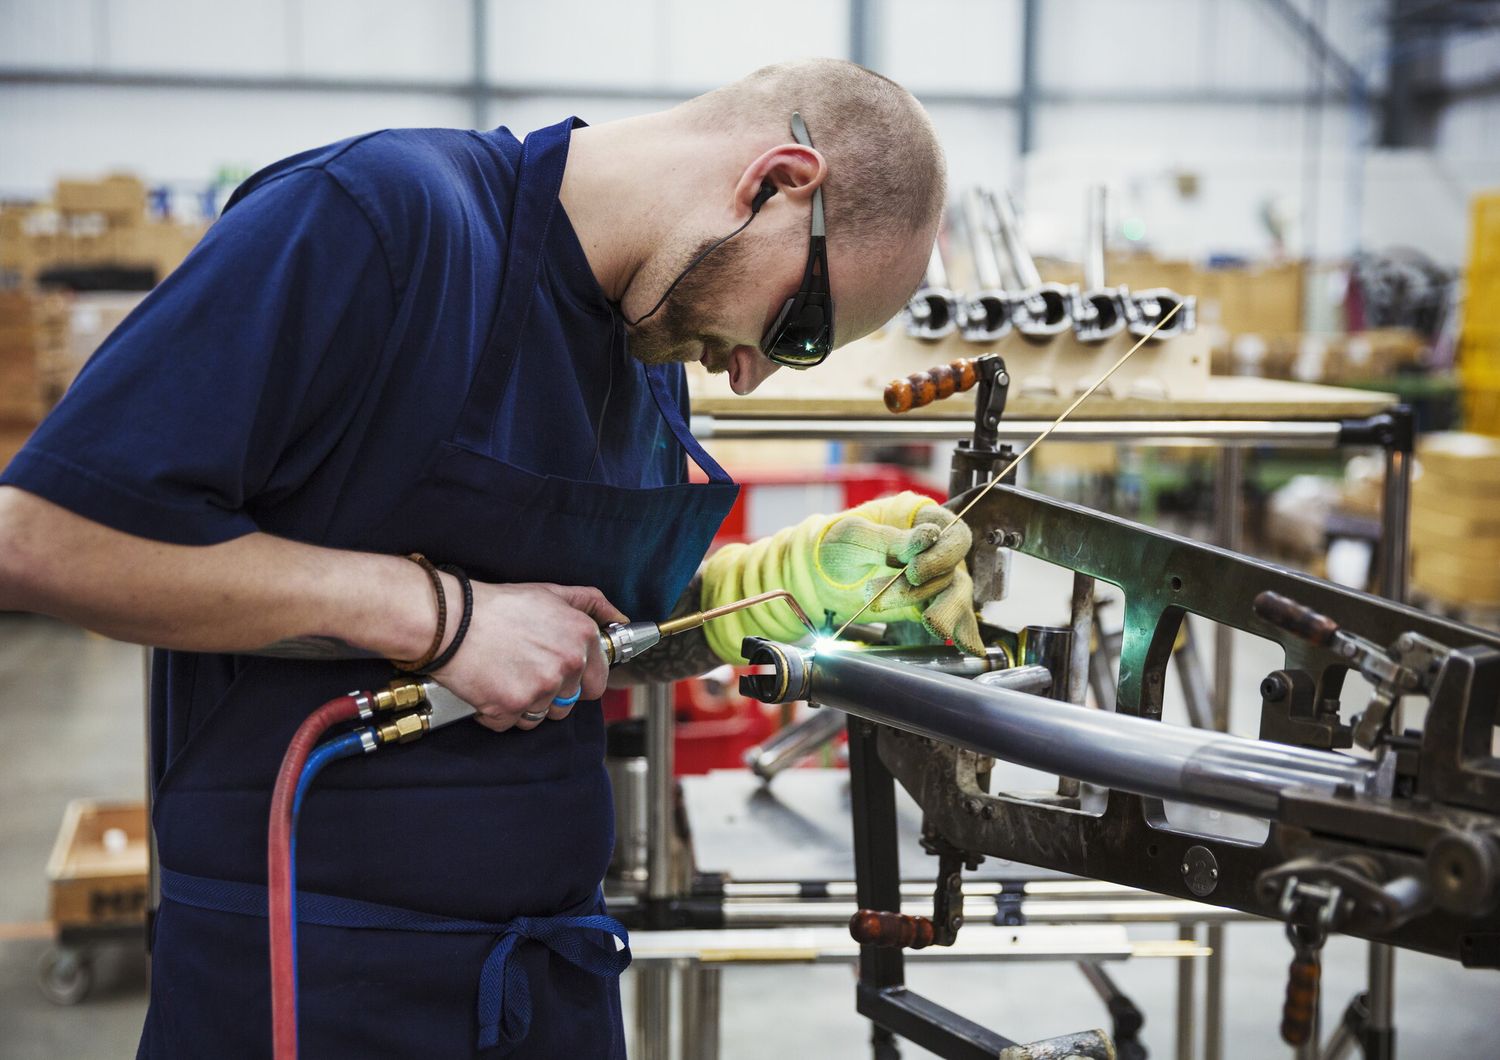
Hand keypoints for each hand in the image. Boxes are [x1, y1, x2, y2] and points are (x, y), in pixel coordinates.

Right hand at [431, 582, 626, 732]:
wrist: (450, 620)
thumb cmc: (496, 606)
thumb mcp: (550, 593)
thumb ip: (590, 603)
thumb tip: (620, 617)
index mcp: (582, 637)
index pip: (597, 682)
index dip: (575, 680)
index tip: (557, 673)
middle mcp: (567, 664)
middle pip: (568, 704)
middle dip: (549, 695)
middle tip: (523, 670)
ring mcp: (541, 688)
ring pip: (540, 716)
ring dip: (523, 704)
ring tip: (504, 674)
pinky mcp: (512, 707)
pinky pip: (510, 723)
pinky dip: (497, 711)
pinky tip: (488, 685)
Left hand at [701, 492, 983, 660]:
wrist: (809, 582)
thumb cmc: (829, 548)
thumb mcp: (855, 537)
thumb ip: (894, 540)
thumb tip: (930, 537)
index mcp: (920, 524)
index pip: (954, 535)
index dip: (942, 554)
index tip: (913, 570)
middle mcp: (932, 554)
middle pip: (956, 571)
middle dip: (933, 590)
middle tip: (905, 602)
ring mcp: (929, 584)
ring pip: (955, 598)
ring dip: (946, 614)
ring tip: (934, 628)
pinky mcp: (922, 612)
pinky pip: (948, 621)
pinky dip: (960, 634)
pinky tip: (968, 648)